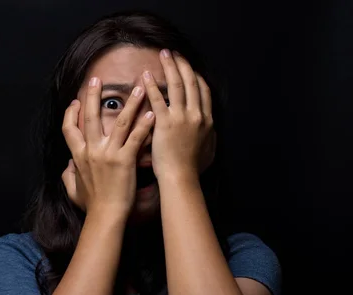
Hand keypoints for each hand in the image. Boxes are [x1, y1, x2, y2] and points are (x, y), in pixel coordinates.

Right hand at [61, 77, 154, 216]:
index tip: (75, 102)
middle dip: (92, 96)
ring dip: (130, 103)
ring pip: (119, 122)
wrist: (105, 215)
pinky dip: (145, 124)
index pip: (69, 129)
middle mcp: (91, 151)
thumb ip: (68, 176)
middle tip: (97, 80)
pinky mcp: (125, 160)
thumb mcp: (73, 190)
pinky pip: (136, 137)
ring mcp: (108, 154)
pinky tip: (153, 112)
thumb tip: (66, 166)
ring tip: (139, 87)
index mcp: (78, 156)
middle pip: (89, 117)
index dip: (70, 113)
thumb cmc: (91, 205)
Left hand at [143, 49, 215, 180]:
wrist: (181, 177)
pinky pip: (158, 98)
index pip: (203, 90)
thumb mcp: (208, 150)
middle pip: (191, 82)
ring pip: (177, 85)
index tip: (189, 67)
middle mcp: (196, 115)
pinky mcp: (165, 123)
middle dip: (183, 65)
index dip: (196, 76)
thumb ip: (210, 137)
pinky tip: (147, 74)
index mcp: (207, 120)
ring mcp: (181, 117)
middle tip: (174, 53)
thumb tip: (211, 131)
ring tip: (164, 54)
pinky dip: (152, 85)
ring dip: (170, 67)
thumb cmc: (192, 169)